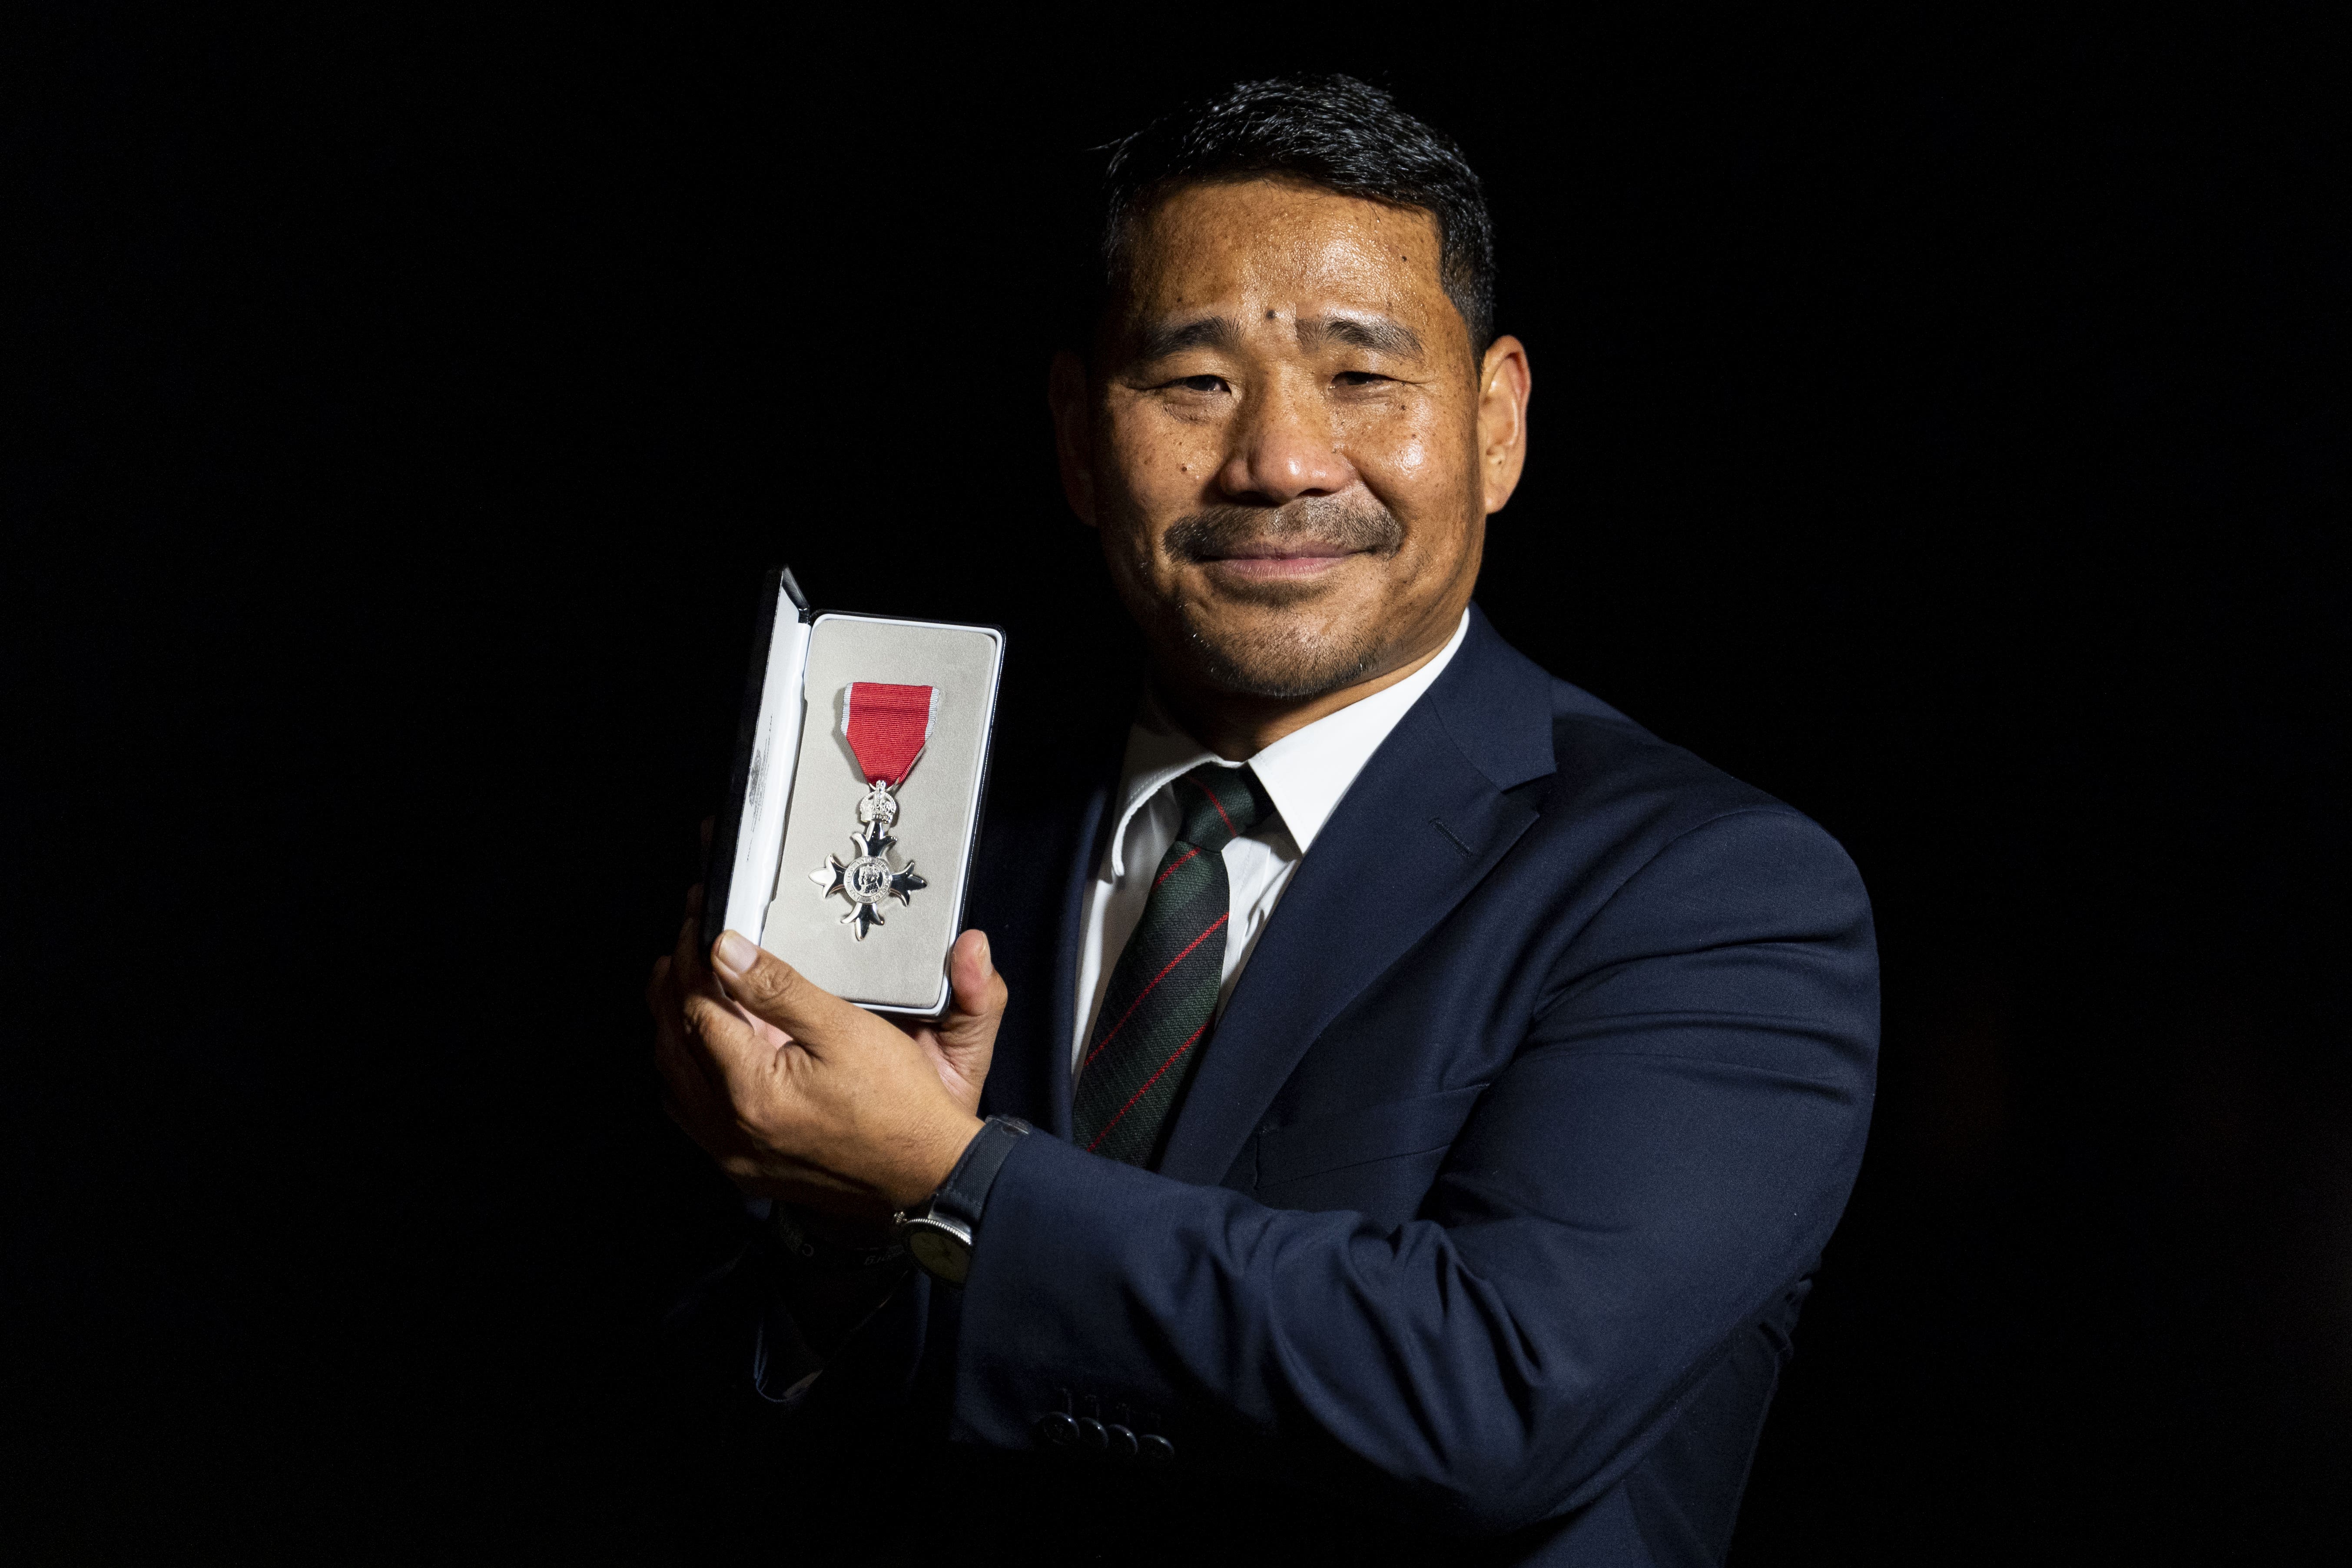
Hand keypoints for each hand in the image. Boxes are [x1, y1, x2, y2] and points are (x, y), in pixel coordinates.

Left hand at [648, 890, 1002, 1221]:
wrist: (928, 1174)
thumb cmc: (899, 1103)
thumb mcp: (845, 1029)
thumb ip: (779, 988)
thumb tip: (725, 950)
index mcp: (751, 1090)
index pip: (697, 1009)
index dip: (693, 961)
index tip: (699, 926)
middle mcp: (730, 1129)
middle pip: (673, 1046)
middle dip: (670, 991)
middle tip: (680, 949)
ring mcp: (735, 1156)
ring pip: (675, 1086)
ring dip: (672, 1035)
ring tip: (681, 991)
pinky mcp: (748, 1169)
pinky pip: (693, 1119)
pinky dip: (686, 1078)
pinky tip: (700, 1055)